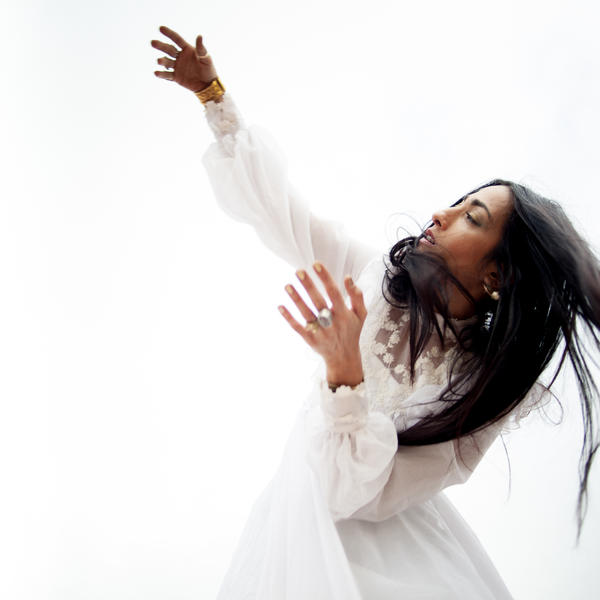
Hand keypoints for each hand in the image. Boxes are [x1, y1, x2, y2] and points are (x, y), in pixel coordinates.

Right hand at [151, 25, 218, 92]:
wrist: (208, 85)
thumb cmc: (208, 70)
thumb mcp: (206, 58)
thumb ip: (201, 48)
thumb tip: (199, 36)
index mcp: (187, 49)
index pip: (176, 39)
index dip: (169, 33)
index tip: (160, 28)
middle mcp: (180, 57)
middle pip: (169, 49)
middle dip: (161, 46)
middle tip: (152, 43)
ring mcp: (177, 67)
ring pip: (167, 62)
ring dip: (162, 61)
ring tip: (159, 61)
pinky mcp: (176, 77)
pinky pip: (167, 75)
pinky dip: (161, 74)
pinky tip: (156, 73)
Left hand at [278, 262, 366, 386]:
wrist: (344, 357)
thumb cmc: (352, 331)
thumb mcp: (361, 314)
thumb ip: (357, 296)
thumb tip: (348, 278)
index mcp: (344, 313)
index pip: (334, 292)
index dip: (325, 278)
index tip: (316, 265)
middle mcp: (332, 322)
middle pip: (318, 301)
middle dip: (308, 285)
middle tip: (298, 271)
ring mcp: (320, 332)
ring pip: (306, 313)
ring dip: (296, 299)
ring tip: (287, 285)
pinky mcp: (310, 340)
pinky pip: (297, 327)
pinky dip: (289, 318)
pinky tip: (280, 306)